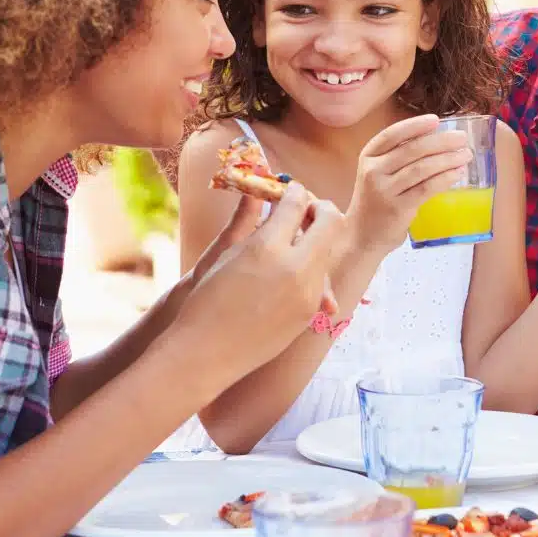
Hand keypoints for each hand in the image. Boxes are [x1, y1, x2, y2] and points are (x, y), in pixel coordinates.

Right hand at [169, 182, 345, 388]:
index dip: (295, 191)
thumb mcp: (226, 251)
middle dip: (320, 209)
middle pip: (330, 220)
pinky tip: (293, 269)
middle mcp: (295, 267)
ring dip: (317, 238)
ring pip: (330, 249)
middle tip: (304, 210)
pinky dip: (312, 267)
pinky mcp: (310, 312)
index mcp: (268, 247)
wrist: (207, 352)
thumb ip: (248, 216)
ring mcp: (308, 292)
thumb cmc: (207, 298)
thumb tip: (257, 184)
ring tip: (294, 242)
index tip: (291, 191)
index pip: (297, 202)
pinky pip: (323, 279)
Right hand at [346, 114, 471, 250]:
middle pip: (412, 149)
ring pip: (422, 168)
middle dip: (441, 141)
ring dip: (448, 159)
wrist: (361, 235)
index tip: (436, 120)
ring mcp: (384, 190)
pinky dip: (445, 178)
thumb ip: (399, 156)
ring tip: (465, 155)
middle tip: (462, 138)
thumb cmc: (377, 200)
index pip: (392, 134)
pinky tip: (457, 173)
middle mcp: (373, 170)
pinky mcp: (397, 208)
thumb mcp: (378, 173)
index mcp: (368, 156)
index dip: (415, 125)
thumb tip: (438, 138)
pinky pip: (426, 188)